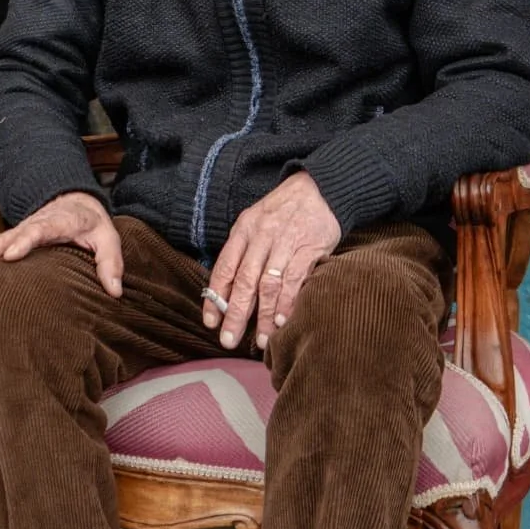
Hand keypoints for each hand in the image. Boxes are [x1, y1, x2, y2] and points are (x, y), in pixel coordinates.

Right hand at [0, 190, 123, 297]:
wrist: (74, 201)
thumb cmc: (91, 223)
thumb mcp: (108, 237)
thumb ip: (111, 262)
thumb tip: (115, 292)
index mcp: (56, 222)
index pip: (37, 230)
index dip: (23, 242)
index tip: (11, 255)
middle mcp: (32, 226)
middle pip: (5, 239)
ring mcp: (19, 233)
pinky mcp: (12, 241)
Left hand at [201, 172, 339, 350]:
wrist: (319, 189)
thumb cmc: (283, 211)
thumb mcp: (255, 222)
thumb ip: (243, 252)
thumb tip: (227, 290)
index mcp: (243, 230)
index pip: (224, 267)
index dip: (216, 296)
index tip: (211, 322)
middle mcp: (261, 237)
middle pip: (244, 280)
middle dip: (236, 314)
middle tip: (229, 340)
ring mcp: (285, 243)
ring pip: (269, 284)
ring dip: (265, 316)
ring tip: (261, 340)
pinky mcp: (309, 248)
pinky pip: (295, 279)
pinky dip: (288, 302)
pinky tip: (283, 321)